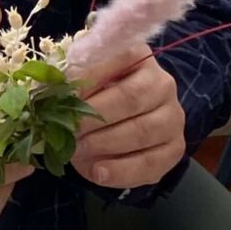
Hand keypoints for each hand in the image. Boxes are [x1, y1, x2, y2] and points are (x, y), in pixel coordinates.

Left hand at [71, 43, 184, 189]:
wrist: (112, 125)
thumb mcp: (80, 81)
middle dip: (94, 117)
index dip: (88, 79)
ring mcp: (172, 117)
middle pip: (131, 98)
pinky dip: (121, 171)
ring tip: (77, 150)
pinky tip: (98, 172)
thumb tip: (56, 90)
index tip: (63, 97)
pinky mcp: (174, 148)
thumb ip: (72, 80)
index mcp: (138, 56)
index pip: (118, 60)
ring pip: (142, 131)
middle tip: (68, 129)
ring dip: (104, 144)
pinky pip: (151, 163)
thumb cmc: (92, 96)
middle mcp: (163, 84)